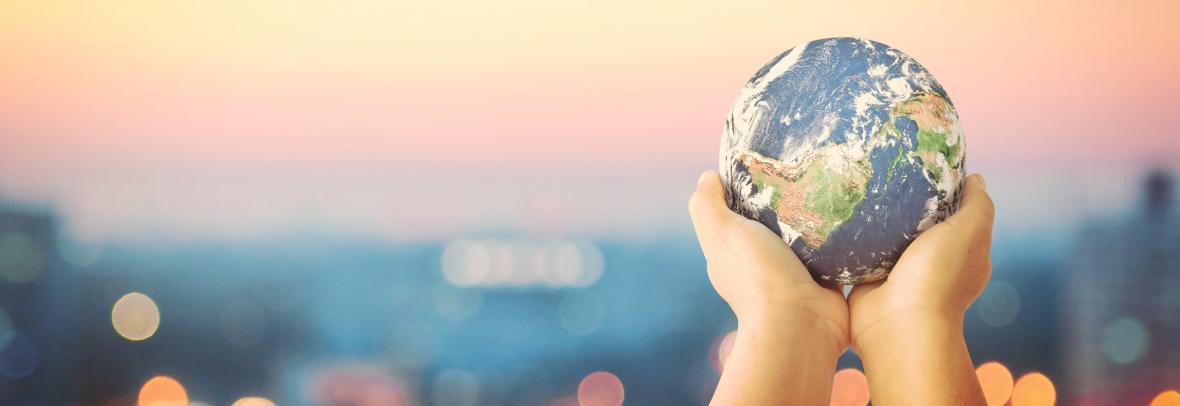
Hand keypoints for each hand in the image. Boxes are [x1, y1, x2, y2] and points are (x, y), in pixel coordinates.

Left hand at [689, 170, 847, 404]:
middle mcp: (760, 264)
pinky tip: (852, 214)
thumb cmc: (758, 274)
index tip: (766, 163)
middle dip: (786, 200)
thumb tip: (707, 177)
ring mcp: (793, 274)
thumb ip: (707, 205)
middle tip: (807, 169)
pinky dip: (841, 238)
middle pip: (772, 223)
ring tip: (833, 185)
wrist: (800, 324)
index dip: (745, 190)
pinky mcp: (824, 281)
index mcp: (731, 253)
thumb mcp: (722, 232)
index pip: (734, 214)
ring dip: (816, 217)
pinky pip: (834, 253)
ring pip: (805, 237)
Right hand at [847, 173, 993, 405]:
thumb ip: (977, 205)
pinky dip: (855, 236)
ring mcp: (900, 271)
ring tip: (861, 185)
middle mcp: (933, 263)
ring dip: (878, 217)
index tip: (926, 165)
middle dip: (907, 201)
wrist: (896, 323)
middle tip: (887, 170)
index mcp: (963, 255)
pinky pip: (862, 250)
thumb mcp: (969, 232)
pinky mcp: (870, 277)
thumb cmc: (938, 276)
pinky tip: (843, 214)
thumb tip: (975, 177)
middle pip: (921, 222)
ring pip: (890, 235)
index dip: (947, 190)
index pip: (959, 215)